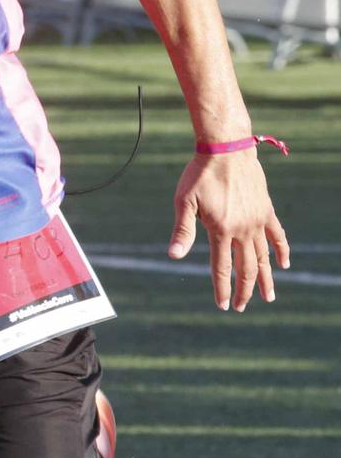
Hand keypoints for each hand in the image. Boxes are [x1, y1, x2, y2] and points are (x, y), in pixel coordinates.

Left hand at [169, 150, 290, 311]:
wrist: (226, 150)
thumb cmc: (199, 174)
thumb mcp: (184, 201)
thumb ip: (183, 231)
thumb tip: (173, 256)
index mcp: (221, 230)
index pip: (222, 268)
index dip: (222, 289)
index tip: (223, 306)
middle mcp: (243, 230)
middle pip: (246, 268)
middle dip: (244, 290)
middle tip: (242, 307)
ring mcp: (257, 221)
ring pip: (264, 257)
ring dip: (266, 278)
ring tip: (269, 297)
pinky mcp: (266, 210)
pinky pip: (277, 235)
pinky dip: (281, 250)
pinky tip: (283, 264)